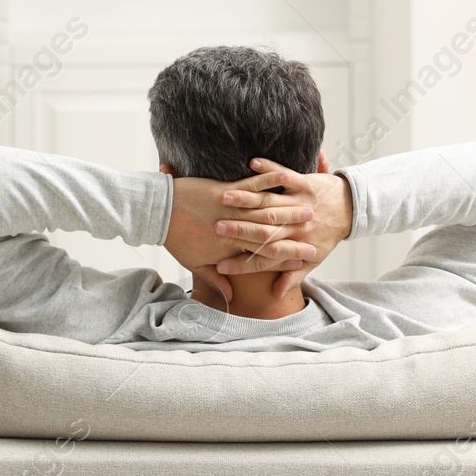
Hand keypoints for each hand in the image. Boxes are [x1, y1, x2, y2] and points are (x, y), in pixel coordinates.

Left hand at [165, 174, 316, 301]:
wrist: (157, 214)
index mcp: (232, 248)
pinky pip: (250, 184)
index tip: (311, 255)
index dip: (291, 255)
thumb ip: (213, 280)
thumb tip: (228, 298)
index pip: (268, 254)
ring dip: (290, 209)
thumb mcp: (193, 263)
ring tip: (310, 207)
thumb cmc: (175, 238)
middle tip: (318, 231)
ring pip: (266, 210)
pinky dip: (268, 179)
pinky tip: (285, 178)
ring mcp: (232, 210)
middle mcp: (236, 231)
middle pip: (273, 232)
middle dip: (298, 232)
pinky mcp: (224, 192)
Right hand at [213, 156, 352, 295]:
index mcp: (295, 245)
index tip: (220, 266)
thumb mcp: (314, 260)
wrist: (352, 209)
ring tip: (225, 198)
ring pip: (269, 202)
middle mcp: (296, 225)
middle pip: (263, 230)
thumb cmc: (328, 235)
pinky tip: (252, 164)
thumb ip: (293, 275)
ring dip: (246, 199)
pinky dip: (270, 169)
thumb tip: (277, 294)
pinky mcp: (305, 183)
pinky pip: (285, 175)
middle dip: (239, 229)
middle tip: (216, 229)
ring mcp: (300, 202)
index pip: (265, 258)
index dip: (243, 264)